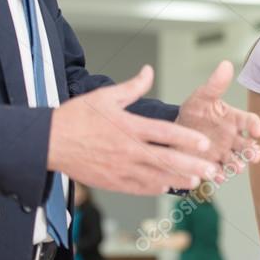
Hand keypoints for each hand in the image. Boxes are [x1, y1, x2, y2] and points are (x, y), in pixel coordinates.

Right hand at [48, 66, 219, 194]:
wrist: (47, 142)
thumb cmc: (76, 117)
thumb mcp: (105, 96)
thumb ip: (132, 87)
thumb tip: (149, 71)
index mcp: (128, 127)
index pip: (163, 133)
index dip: (186, 139)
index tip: (204, 143)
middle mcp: (127, 150)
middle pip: (165, 159)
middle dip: (191, 165)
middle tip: (212, 169)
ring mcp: (120, 168)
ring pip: (155, 177)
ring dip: (177, 179)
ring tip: (197, 181)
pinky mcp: (111, 181)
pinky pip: (137, 187)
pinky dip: (154, 188)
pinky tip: (168, 186)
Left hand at [176, 61, 259, 179]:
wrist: (175, 131)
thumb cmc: (194, 112)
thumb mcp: (202, 97)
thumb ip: (215, 84)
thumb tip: (226, 64)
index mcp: (234, 120)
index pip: (249, 122)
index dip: (255, 126)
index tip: (258, 130)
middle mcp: (232, 138)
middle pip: (248, 146)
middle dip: (253, 152)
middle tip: (254, 155)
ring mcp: (223, 153)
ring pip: (235, 162)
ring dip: (237, 165)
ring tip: (235, 167)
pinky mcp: (211, 166)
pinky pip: (217, 173)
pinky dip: (217, 175)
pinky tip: (215, 175)